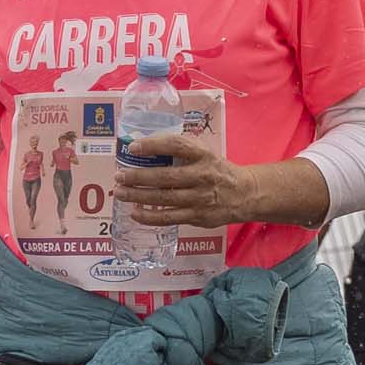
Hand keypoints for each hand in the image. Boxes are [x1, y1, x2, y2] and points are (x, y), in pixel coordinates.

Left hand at [112, 133, 256, 227]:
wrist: (245, 194)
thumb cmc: (217, 169)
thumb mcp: (204, 153)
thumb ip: (181, 149)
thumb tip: (144, 148)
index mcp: (204, 155)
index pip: (176, 146)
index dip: (153, 145)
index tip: (133, 147)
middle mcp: (202, 176)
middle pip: (165, 177)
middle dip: (138, 177)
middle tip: (119, 176)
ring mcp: (200, 199)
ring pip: (164, 198)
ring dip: (138, 196)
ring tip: (120, 193)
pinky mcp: (197, 217)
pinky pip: (169, 218)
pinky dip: (149, 217)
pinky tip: (135, 213)